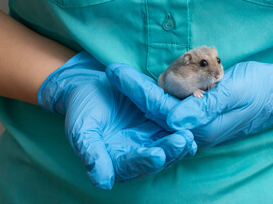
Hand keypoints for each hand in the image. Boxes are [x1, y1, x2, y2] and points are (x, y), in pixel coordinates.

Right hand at [38, 52, 196, 188]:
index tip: (157, 156)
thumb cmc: (83, 109)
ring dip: (180, 144)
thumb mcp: (82, 129)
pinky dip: (182, 129)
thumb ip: (91, 153)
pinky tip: (191, 126)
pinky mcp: (159, 126)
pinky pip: (173, 130)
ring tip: (188, 136)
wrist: (92, 88)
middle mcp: (135, 155)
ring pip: (168, 148)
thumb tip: (102, 183)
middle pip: (156, 160)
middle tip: (181, 142)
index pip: (131, 166)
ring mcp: (149, 141)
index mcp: (115, 161)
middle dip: (169, 152)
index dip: (144, 161)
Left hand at [106, 55, 272, 147]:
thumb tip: (172, 122)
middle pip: (155, 111)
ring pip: (161, 110)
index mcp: (201, 127)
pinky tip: (145, 84)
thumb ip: (204, 108)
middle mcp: (194, 130)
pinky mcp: (198, 116)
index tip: (114, 71)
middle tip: (111, 71)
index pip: (160, 108)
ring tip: (121, 76)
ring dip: (142, 93)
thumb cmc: (258, 89)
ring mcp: (195, 124)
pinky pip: (172, 106)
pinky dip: (158, 93)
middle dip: (132, 91)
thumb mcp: (234, 93)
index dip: (136, 88)